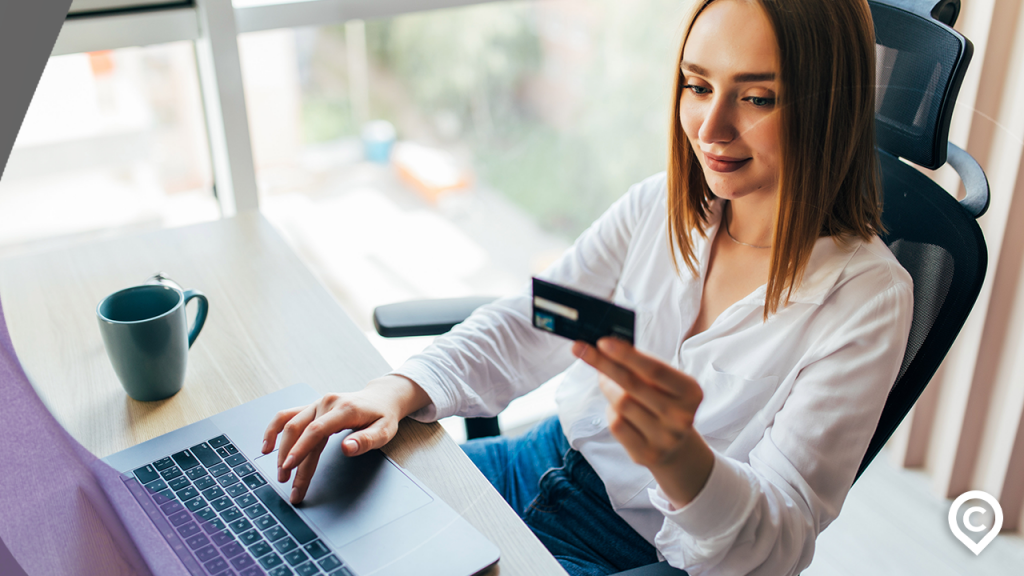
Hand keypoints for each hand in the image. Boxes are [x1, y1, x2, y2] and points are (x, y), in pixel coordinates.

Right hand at [261, 375, 429, 503]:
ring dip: (281, 449)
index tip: (290, 467)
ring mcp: (316, 404)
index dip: (301, 449)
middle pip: (300, 430)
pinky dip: (274, 429)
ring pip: (290, 424)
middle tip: (286, 483)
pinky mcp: (311, 407)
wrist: (381, 398)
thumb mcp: (384, 431)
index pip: (317, 430)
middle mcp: (326, 403)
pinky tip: (267, 446)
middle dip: (290, 458)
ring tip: (280, 473)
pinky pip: (286, 415)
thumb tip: (346, 449)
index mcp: (344, 409)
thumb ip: (366, 440)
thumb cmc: (382, 417)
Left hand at [572, 337, 713, 506]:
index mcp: (691, 392)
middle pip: (632, 385)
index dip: (626, 355)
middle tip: (581, 349)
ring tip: (606, 379)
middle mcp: (682, 417)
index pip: (654, 369)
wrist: (676, 446)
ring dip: (607, 387)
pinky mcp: (647, 454)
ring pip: (621, 405)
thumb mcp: (663, 382)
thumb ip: (640, 366)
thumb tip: (604, 348)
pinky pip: (617, 425)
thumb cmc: (664, 402)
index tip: (602, 342)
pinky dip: (611, 412)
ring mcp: (665, 438)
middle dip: (604, 364)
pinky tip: (616, 408)